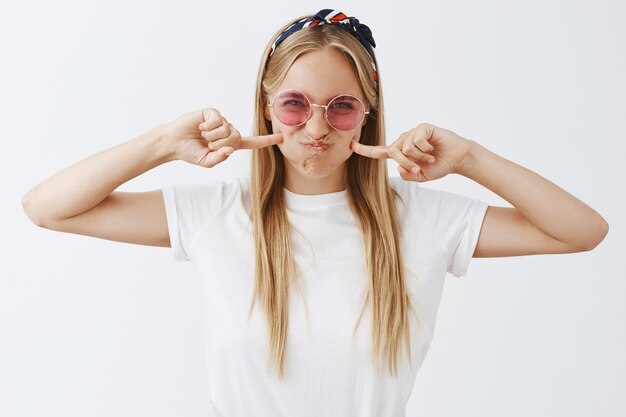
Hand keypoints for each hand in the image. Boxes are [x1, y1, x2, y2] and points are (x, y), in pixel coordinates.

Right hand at [163, 108, 282, 167]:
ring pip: (227, 129)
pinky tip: (199, 127)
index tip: (281, 137)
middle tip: (208, 144)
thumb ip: (219, 158)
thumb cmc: (190, 152)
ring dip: (212, 136)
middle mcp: (228, 130)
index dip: (266, 141)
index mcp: (230, 144)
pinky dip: (207, 126)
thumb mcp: (207, 162)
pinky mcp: (212, 112)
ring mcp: (221, 121)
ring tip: (202, 135)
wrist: (174, 143)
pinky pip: (217, 120)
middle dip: (220, 143)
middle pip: (236, 137)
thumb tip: (230, 149)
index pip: (251, 142)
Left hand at [350, 123, 471, 181]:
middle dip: (407, 163)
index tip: (351, 145)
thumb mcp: (420, 176)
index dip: (365, 150)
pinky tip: (433, 147)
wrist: (456, 159)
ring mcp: (412, 133)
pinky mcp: (422, 128)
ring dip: (420, 156)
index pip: (379, 152)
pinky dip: (425, 148)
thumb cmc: (438, 166)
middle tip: (420, 167)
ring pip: (405, 147)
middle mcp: (404, 141)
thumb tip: (398, 166)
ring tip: (430, 156)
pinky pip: (416, 139)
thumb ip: (407, 174)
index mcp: (400, 153)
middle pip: (394, 152)